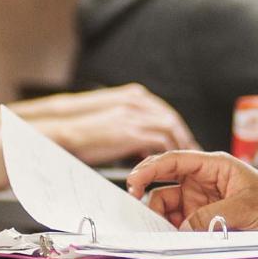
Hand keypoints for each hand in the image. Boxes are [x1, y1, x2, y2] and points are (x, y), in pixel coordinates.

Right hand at [37, 93, 197, 163]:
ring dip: (179, 143)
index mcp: (132, 97)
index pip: (165, 109)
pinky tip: (167, 161)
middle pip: (171, 117)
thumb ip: (132, 129)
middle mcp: (136, 103)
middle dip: (183, 134)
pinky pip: (160, 141)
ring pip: (170, 127)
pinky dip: (167, 151)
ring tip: (182, 158)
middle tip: (190, 150)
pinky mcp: (130, 133)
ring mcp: (134, 117)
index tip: (184, 138)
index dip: (178, 125)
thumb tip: (147, 145)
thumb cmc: (86, 134)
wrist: (67, 134)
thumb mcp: (114, 125)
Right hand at [126, 151, 257, 230]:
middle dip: (152, 197)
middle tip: (144, 215)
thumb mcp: (244, 209)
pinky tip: (175, 236)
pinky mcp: (206, 216)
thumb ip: (210, 217)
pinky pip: (182, 221)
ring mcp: (204, 198)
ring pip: (171, 205)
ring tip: (165, 231)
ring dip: (165, 218)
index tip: (134, 180)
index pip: (175, 160)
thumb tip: (182, 229)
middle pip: (166, 183)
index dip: (151, 168)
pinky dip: (175, 228)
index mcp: (215, 165)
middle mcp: (205, 180)